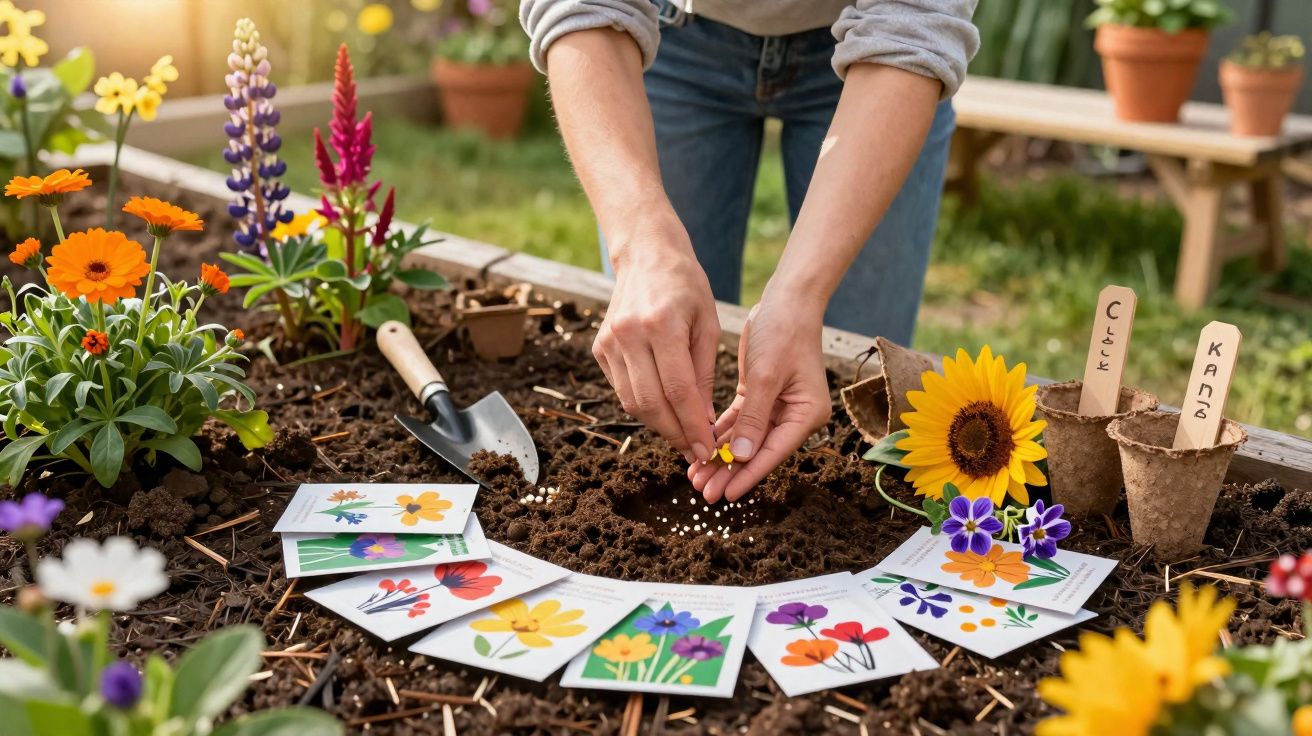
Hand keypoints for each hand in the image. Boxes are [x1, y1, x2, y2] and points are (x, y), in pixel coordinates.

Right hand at [593, 216, 719, 461]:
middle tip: (694, 451)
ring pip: (631, 402)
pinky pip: (622, 389)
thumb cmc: (686, 286)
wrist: (647, 255)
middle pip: (650, 402)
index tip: (706, 448)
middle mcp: (629, 334)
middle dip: (674, 434)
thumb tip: (702, 421)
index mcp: (661, 325)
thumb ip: (703, 373)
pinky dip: (643, 405)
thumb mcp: (708, 324)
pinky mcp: (599, 347)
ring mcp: (609, 342)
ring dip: (657, 425)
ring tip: (681, 436)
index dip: (692, 426)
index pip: (677, 390)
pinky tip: (663, 410)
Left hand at [689, 296, 830, 502]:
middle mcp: (795, 415)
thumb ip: (753, 418)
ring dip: (721, 456)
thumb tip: (741, 457)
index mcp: (806, 414)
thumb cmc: (783, 332)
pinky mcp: (760, 395)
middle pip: (757, 451)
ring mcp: (778, 406)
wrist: (786, 300)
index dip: (747, 475)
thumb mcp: (766, 376)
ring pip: (745, 440)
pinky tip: (702, 448)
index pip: (773, 452)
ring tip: (696, 476)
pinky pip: (739, 422)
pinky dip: (721, 435)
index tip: (725, 495)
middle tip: (702, 492)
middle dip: (729, 471)